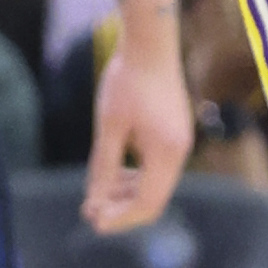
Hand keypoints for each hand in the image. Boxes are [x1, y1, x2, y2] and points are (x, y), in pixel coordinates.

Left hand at [82, 26, 193, 234]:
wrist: (150, 45)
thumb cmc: (126, 81)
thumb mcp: (109, 127)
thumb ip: (103, 167)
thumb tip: (94, 202)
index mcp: (167, 152)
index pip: (147, 203)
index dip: (121, 218)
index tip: (94, 223)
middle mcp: (179, 152)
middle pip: (153, 198)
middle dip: (122, 209)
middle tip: (89, 212)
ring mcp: (178, 143)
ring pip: (154, 184)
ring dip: (126, 193)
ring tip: (96, 195)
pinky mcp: (172, 135)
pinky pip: (155, 167)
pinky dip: (134, 176)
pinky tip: (112, 174)